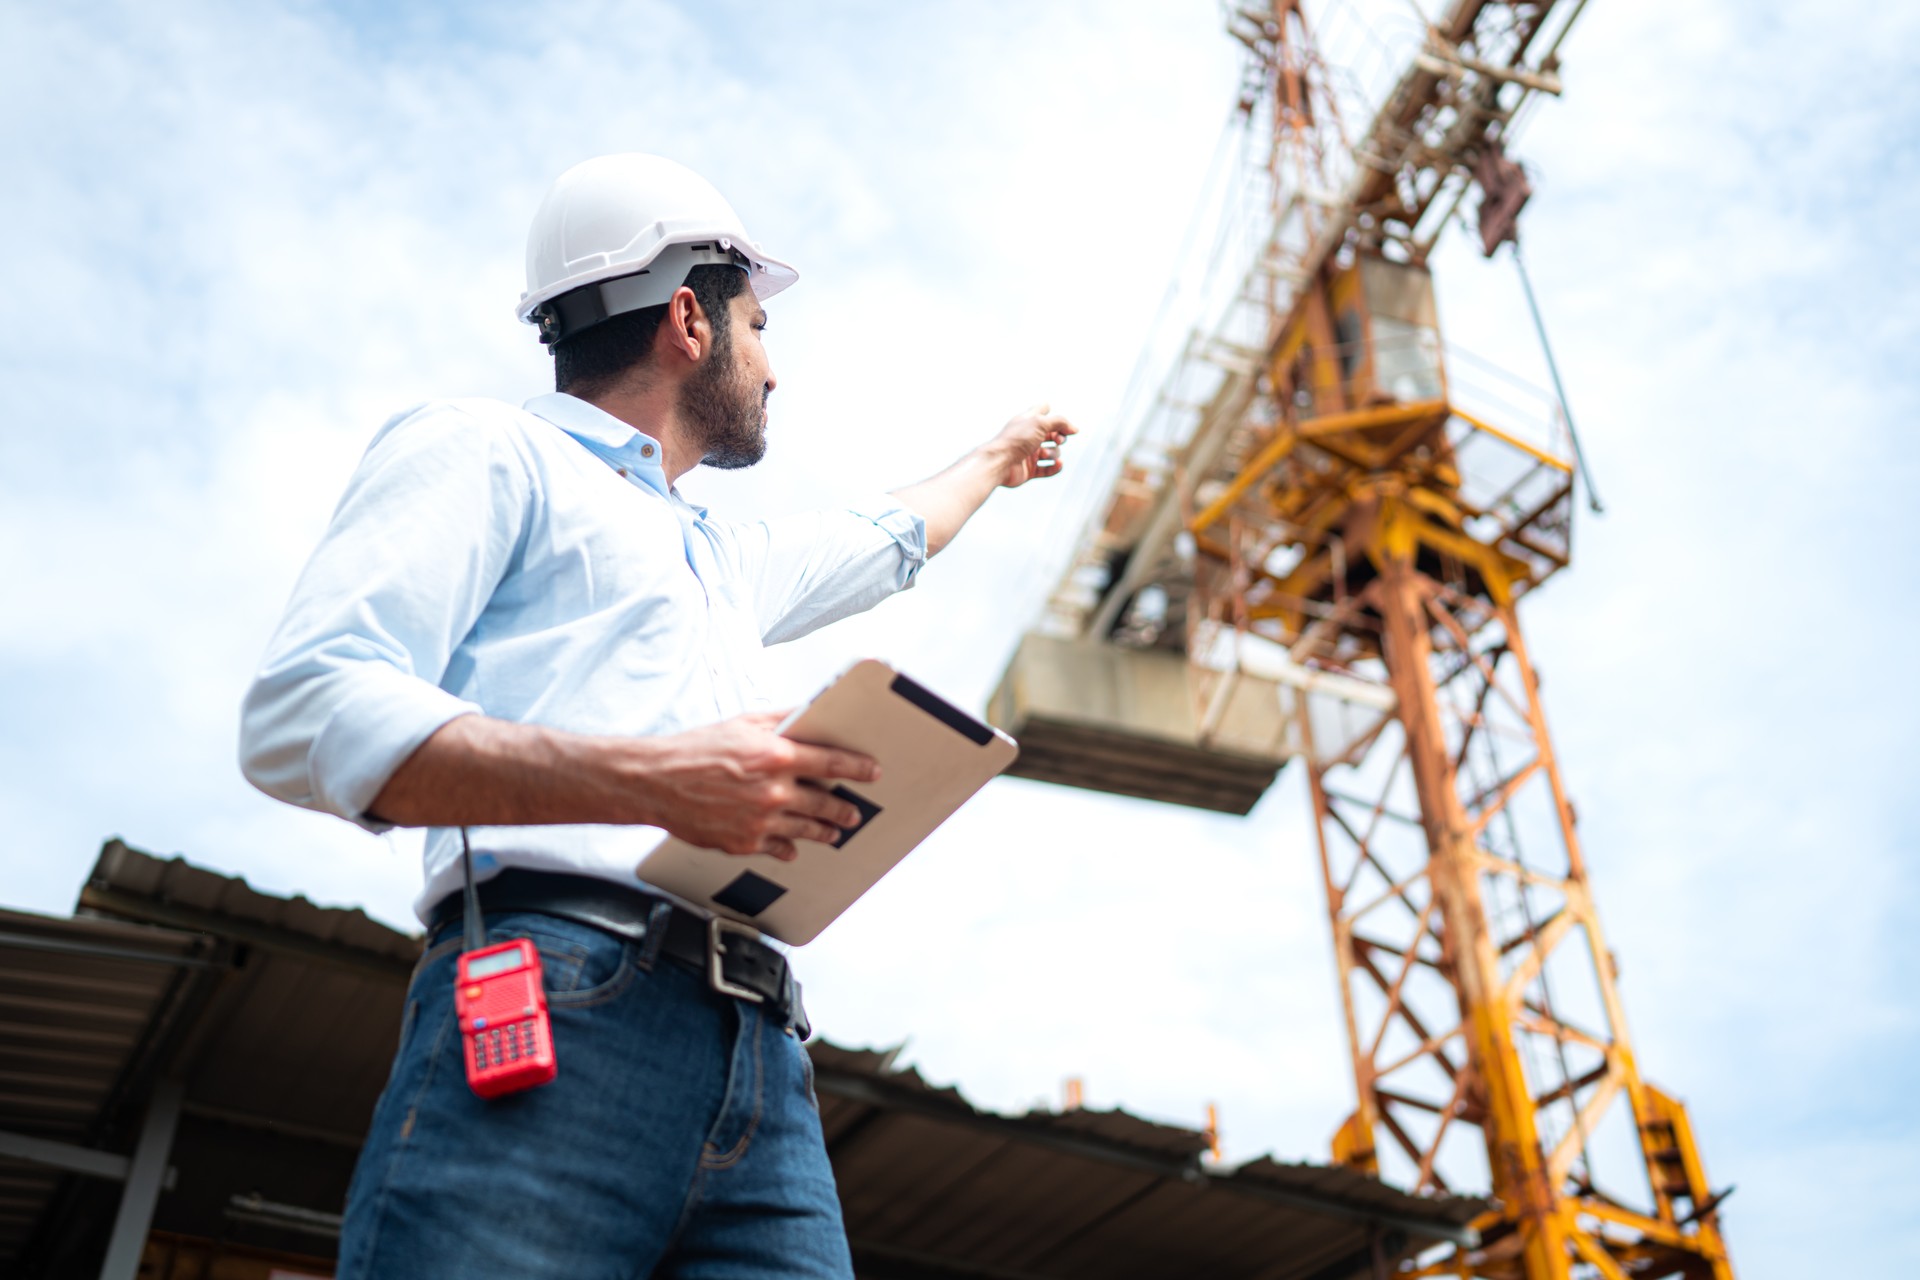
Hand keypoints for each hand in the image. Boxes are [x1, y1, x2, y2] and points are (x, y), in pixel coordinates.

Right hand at [621, 711, 878, 860]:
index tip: (872, 772)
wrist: (656, 782)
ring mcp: (760, 821)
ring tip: (835, 831)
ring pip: (807, 830)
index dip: (858, 768)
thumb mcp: (743, 723)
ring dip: (825, 831)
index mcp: (776, 756)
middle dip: (845, 809)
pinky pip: (778, 849)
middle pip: (825, 804)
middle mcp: (773, 791)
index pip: (832, 763)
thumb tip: (810, 712)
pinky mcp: (744, 843)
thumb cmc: (697, 749)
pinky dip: (789, 848)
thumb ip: (781, 720)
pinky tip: (795, 848)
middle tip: (854, 811)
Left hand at [987, 403, 1075, 487]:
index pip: (1042, 410)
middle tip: (1058, 440)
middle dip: (1060, 437)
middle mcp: (1028, 436)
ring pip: (1051, 452)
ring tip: (1045, 454)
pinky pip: (1048, 469)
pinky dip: (1055, 467)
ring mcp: (1029, 453)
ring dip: (1053, 453)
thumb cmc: (1016, 439)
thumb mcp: (1040, 422)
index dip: (1054, 415)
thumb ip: (1060, 422)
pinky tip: (1058, 464)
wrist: (998, 462)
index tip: (1061, 423)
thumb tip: (1075, 429)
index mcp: (1028, 421)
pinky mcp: (1029, 470)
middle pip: (1052, 434)